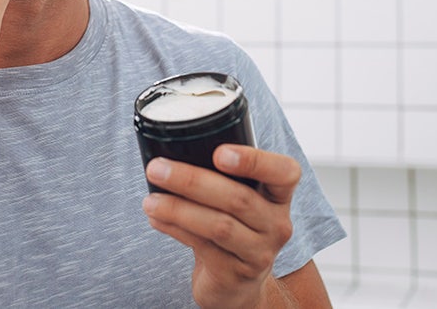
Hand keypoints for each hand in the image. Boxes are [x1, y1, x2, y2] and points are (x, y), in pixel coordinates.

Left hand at [142, 145, 300, 308]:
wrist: (235, 284)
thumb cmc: (233, 228)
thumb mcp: (238, 201)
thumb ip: (221, 177)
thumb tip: (171, 152)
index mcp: (279, 196)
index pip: (285, 173)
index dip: (255, 161)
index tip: (219, 153)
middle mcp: (277, 224)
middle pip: (239, 199)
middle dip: (192, 181)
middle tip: (157, 169)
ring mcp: (259, 253)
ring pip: (219, 226)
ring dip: (178, 209)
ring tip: (150, 200)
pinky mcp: (235, 275)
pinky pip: (203, 246)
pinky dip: (175, 229)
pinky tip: (156, 218)